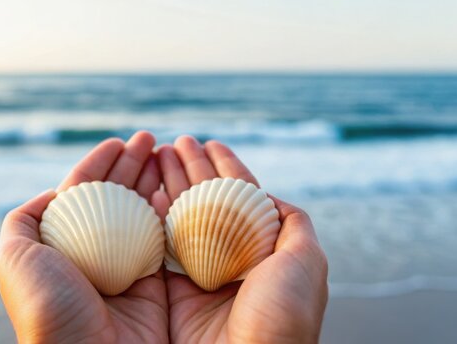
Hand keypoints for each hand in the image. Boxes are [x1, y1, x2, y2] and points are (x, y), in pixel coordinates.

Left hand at [0, 131, 168, 342]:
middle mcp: (94, 252)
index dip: (100, 163)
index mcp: (62, 243)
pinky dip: (171, 213)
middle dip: (131, 165)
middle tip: (150, 139)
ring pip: (142, 212)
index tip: (119, 142)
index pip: (82, 191)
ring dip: (153, 181)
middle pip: (116, 196)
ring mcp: (125, 266)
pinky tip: (174, 188)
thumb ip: (23, 219)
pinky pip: (165, 241)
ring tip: (165, 152)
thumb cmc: (46, 306)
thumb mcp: (14, 256)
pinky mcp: (154, 284)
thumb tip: (52, 192)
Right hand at [154, 136, 327, 342]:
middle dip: (193, 169)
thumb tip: (270, 196)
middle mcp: (233, 256)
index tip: (210, 143)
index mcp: (264, 248)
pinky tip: (149, 190)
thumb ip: (293, 223)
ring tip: (158, 154)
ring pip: (183, 216)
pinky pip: (162, 245)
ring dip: (171, 184)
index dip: (225, 167)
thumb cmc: (284, 313)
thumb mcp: (307, 260)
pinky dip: (154, 216)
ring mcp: (203, 271)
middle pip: (208, 200)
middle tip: (175, 143)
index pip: (242, 196)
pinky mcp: (175, 289)